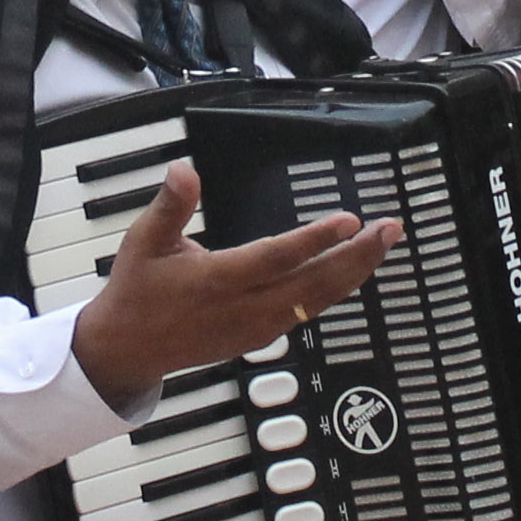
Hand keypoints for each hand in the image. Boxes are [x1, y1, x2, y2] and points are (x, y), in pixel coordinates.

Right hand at [72, 162, 401, 408]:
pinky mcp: (262, 336)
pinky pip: (309, 310)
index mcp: (216, 282)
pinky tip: (352, 270)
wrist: (131, 349)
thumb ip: (170, 206)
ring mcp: (258, 327)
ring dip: (355, 271)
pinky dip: (336, 288)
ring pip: (318, 300)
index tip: (350, 219)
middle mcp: (245, 309)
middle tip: (390, 229)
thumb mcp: (143, 241)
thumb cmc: (138, 291)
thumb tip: (184, 170)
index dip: (316, 240)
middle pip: (314, 284)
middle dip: (357, 256)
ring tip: (382, 244)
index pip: (276, 259)